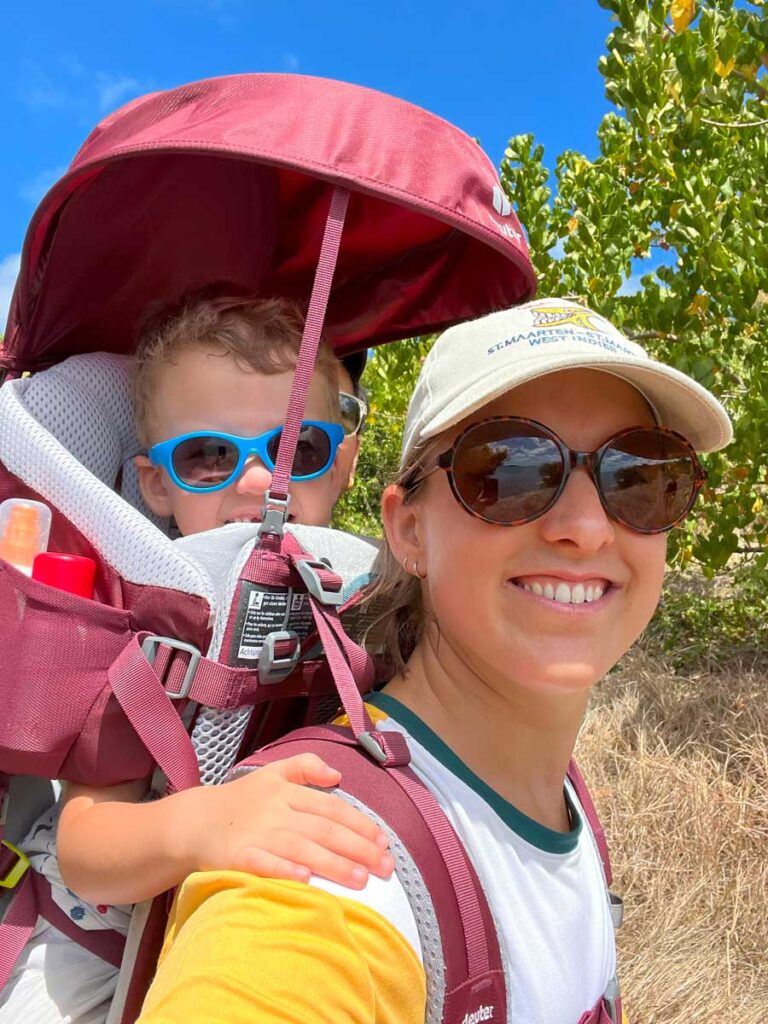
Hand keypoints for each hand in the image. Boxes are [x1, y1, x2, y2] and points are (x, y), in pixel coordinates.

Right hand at [174, 753, 393, 889]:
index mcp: (288, 793)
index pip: (333, 808)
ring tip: (361, 881)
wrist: (193, 822)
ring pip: (302, 848)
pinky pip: (265, 863)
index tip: (384, 842)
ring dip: (333, 864)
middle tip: (385, 868)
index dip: (360, 824)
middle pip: (324, 830)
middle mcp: (277, 811)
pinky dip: (285, 871)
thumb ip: (305, 767)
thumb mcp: (272, 773)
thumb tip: (338, 775)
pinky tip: (307, 880)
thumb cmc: (240, 801)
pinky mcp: (238, 856)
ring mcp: (258, 834)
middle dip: (358, 849)